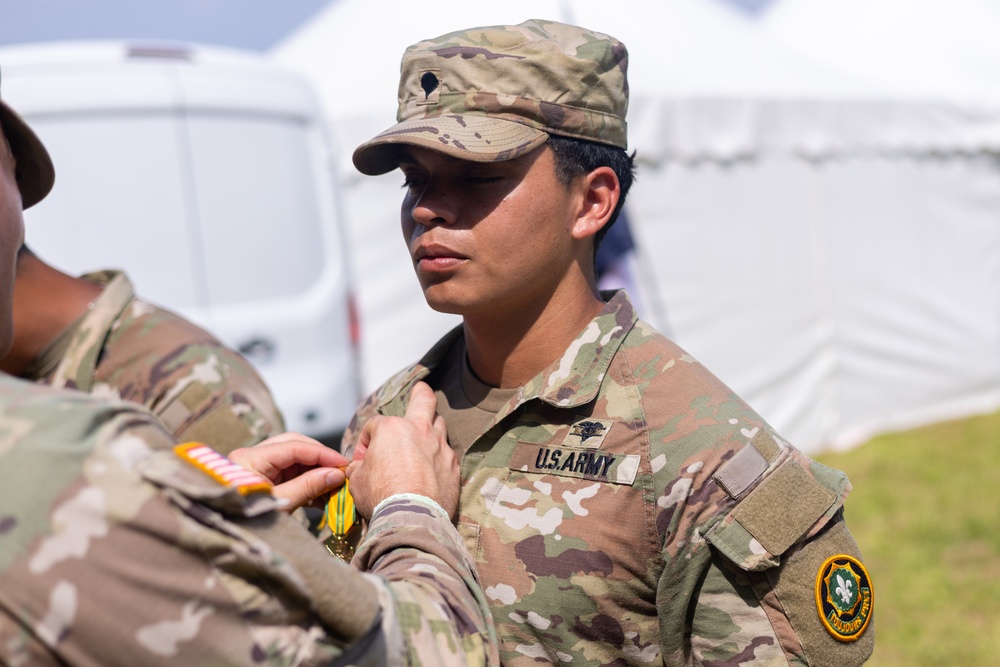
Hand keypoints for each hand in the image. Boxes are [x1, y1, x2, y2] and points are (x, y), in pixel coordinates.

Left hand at [229, 433, 348, 511]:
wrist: (224, 540)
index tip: (343, 464)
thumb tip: (335, 474)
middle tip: (340, 472)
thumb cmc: (244, 522)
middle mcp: (254, 457)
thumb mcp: (279, 504)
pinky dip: (307, 483)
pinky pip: (291, 475)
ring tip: (334, 486)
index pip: (294, 446)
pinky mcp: (265, 481)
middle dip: (320, 459)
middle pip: (295, 446)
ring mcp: (259, 468)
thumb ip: (307, 486)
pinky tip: (323, 496)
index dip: (322, 453)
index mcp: (251, 458)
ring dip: (316, 472)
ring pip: (295, 461)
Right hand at [347, 382, 457, 518]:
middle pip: (424, 400)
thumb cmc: (380, 496)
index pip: (374, 424)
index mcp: (392, 429)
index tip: (362, 461)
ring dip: (431, 428)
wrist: (412, 519)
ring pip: (439, 424)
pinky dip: (439, 457)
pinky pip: (447, 454)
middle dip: (420, 393)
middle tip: (420, 390)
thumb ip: (359, 468)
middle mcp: (419, 431)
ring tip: (425, 435)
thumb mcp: (357, 481)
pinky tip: (433, 468)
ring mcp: (440, 446)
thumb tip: (358, 468)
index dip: (365, 441)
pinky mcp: (453, 465)